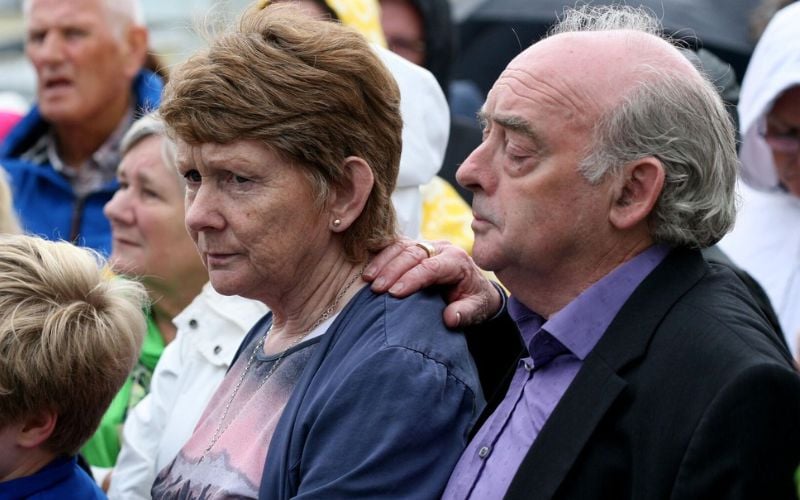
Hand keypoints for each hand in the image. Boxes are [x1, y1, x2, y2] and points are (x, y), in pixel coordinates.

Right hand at [365, 238, 501, 327]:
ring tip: (368, 279)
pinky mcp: (415, 247)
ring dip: (383, 262)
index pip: (431, 267)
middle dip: (393, 270)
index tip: (394, 293)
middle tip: (377, 289)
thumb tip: (450, 318)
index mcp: (457, 260)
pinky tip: (369, 270)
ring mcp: (427, 245)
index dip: (411, 279)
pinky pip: (395, 246)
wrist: (474, 288)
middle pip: (413, 253)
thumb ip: (465, 313)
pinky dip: (381, 256)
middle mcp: (441, 248)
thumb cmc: (474, 299)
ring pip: (402, 246)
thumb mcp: (477, 309)